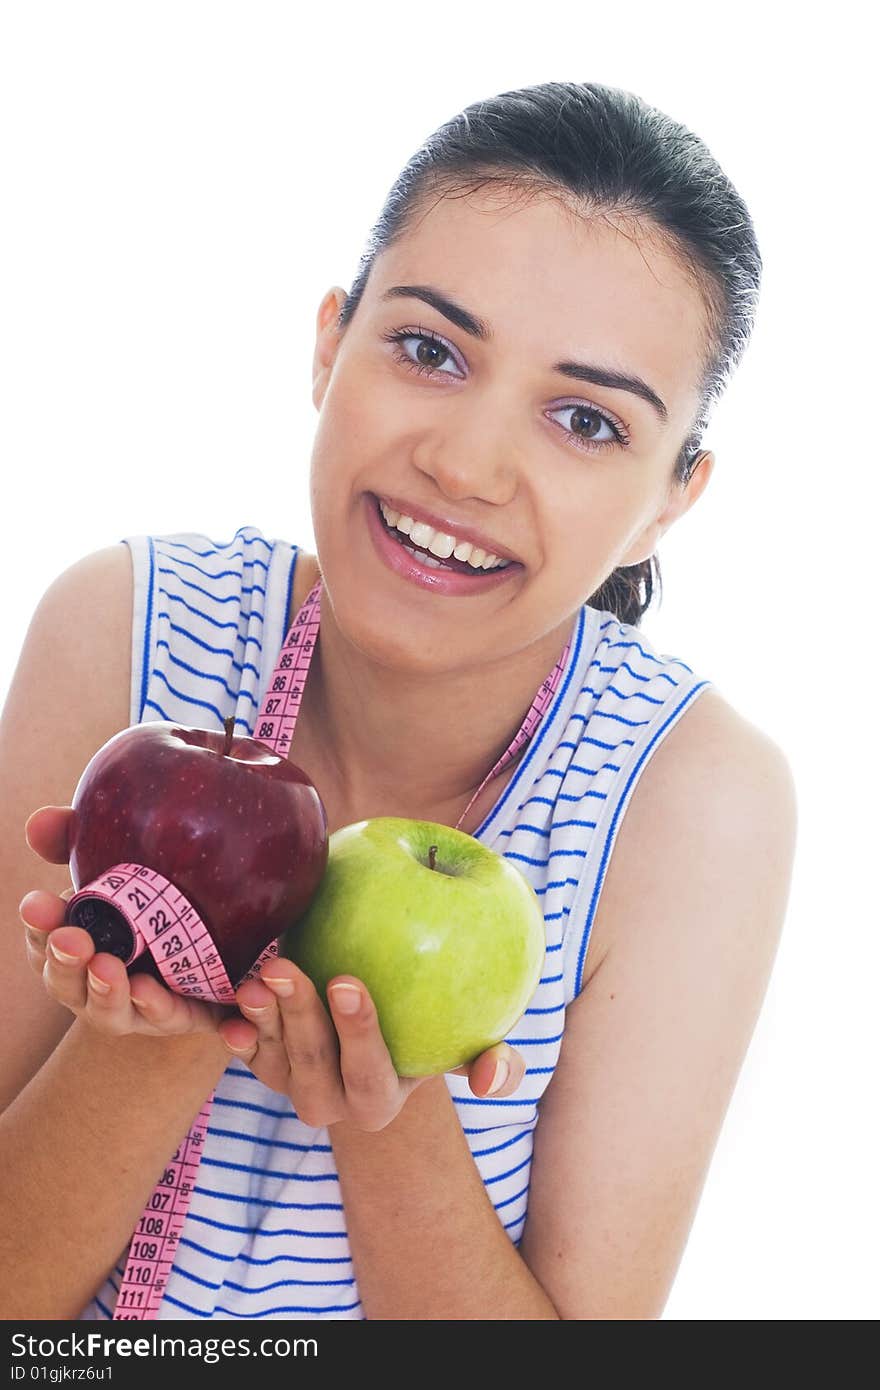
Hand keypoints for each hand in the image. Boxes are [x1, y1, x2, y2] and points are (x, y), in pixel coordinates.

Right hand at [20, 805, 230, 1037]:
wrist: (223, 940)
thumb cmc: (151, 893)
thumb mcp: (118, 863)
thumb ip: (77, 841)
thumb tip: (41, 820)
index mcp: (77, 945)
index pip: (46, 939)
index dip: (39, 925)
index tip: (36, 903)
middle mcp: (98, 982)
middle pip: (68, 982)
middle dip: (66, 962)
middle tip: (72, 939)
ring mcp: (136, 1006)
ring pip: (111, 1010)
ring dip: (105, 991)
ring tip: (107, 968)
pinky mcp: (182, 1015)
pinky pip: (169, 1018)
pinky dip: (156, 1008)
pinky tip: (151, 991)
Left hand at [217, 956, 526, 1131]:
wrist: (385, 1024)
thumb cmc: (431, 1030)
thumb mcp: (464, 1044)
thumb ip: (495, 1062)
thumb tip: (492, 1080)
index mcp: (377, 1102)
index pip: (367, 1071)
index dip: (357, 1031)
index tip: (347, 981)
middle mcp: (329, 1103)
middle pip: (310, 1064)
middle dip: (296, 1017)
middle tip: (286, 966)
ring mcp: (289, 1084)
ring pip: (270, 1057)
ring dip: (259, 1019)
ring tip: (255, 978)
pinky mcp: (260, 1062)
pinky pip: (242, 1050)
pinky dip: (233, 1030)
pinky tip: (228, 1003)